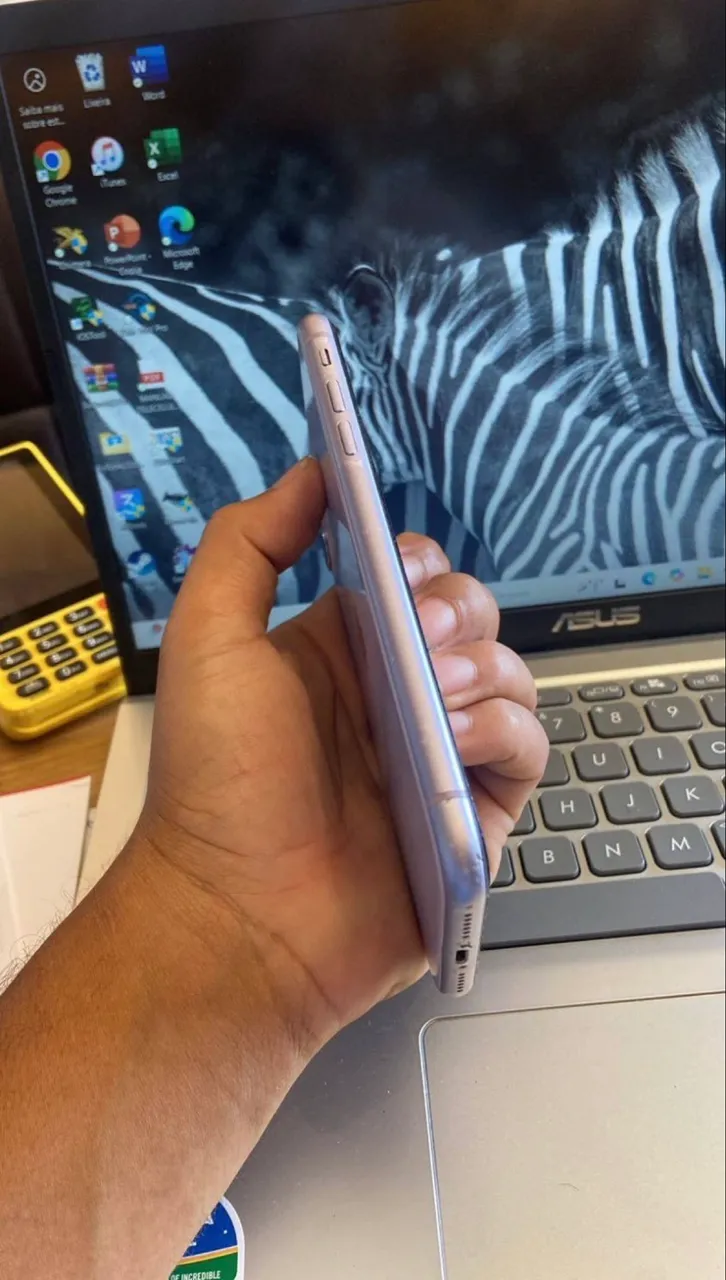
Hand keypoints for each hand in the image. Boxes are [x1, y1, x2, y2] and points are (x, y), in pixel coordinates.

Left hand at [139, 459, 546, 1046]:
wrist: (238, 916)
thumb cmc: (216, 779)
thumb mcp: (208, 639)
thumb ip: (249, 545)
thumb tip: (312, 475)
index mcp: (342, 652)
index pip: (411, 579)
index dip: (418, 562)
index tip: (401, 571)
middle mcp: (397, 695)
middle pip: (470, 617)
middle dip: (457, 609)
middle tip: (420, 640)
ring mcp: (440, 754)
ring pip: (509, 675)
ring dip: (485, 667)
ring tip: (437, 700)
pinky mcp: (478, 812)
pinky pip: (526, 749)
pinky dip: (504, 731)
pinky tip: (455, 743)